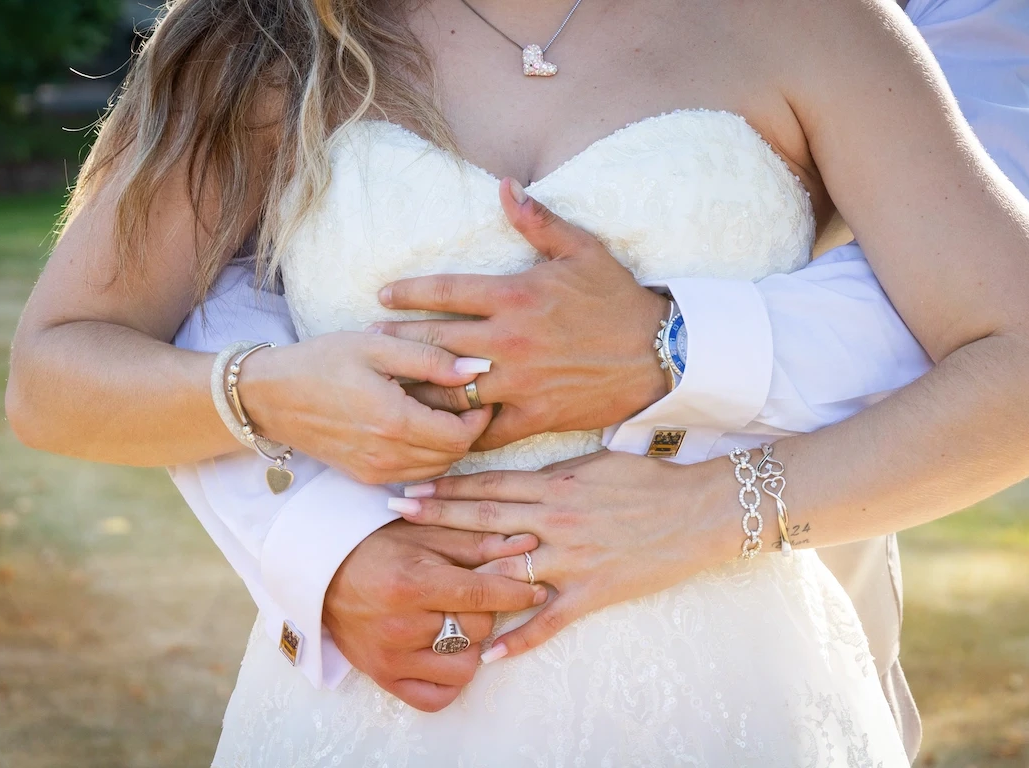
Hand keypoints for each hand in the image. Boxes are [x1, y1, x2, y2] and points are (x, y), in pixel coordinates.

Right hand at [237, 331, 493, 482]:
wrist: (270, 396)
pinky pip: (414, 474)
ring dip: (449, 445)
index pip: (461, 435)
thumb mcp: (376, 346)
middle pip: (454, 455)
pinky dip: (427, 457)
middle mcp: (387, 455)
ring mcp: (375, 471)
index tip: (480, 392)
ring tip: (442, 411)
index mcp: (394, 422)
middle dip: (468, 430)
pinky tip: (418, 427)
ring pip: (437, 470)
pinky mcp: (365, 477)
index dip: (480, 416)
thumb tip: (475, 369)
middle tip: (465, 400)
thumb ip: (430, 358)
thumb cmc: (322, 362)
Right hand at [324, 520, 545, 711]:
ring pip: (464, 666)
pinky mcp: (384, 678)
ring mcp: (391, 658)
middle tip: (477, 597)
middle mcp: (400, 626)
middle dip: (487, 611)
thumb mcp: (426, 533)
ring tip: (458, 622)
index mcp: (412, 584)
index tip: (535, 588)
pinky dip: (450, 677)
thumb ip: (478, 542)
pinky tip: (445, 651)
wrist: (324, 572)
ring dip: (471, 645)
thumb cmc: (379, 547)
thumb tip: (528, 546)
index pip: (482, 594)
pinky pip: (437, 696)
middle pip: (477, 629)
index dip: (516, 591)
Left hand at [373, 178, 670, 450]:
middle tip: (369, 341)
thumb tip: (505, 185)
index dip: (408, 292)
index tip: (382, 296)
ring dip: (418, 387)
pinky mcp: (534, 415)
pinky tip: (436, 430)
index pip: (445, 291)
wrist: (659, 354)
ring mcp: (520, 381)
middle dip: (398, 340)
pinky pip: (485, 429)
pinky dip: (458, 431)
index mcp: (515, 295)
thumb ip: (538, 220)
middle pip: (436, 340)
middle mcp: (510, 340)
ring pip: (452, 389)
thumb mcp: (583, 250)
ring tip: (390, 386)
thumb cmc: (618, 300)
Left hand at [391, 451, 735, 660]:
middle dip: (437, 517)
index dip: (448, 486)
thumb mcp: (599, 463)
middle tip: (394, 515)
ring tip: (423, 581)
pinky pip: (549, 620)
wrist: (701, 511)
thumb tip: (521, 476)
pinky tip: (488, 654)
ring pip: (507, 569)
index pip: (490, 485)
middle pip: (484, 520)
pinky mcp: (594, 591)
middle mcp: (556, 520)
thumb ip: (555, 473)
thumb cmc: (651, 482)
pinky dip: (519, 639)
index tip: (412, 486)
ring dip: (462, 575)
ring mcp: (573, 558)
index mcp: (557, 485)